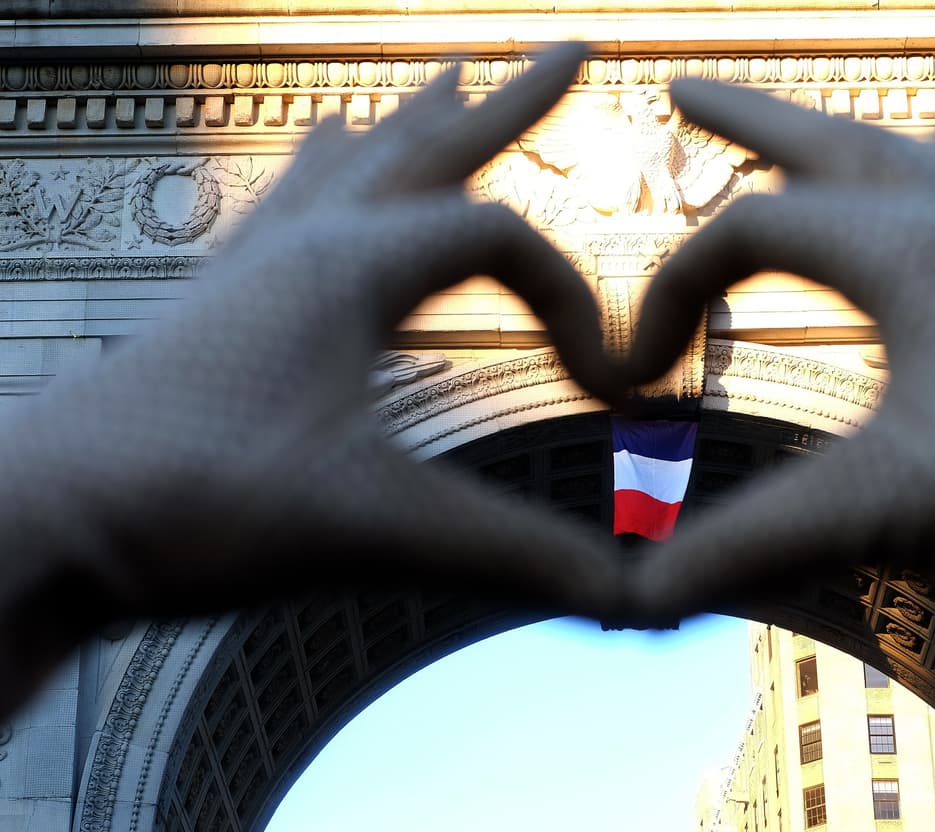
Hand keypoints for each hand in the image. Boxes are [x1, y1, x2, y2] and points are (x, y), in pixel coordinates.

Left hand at [0, 43, 625, 714]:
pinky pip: (286, 207)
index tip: (605, 392)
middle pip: (428, 152)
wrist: (43, 521)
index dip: (575, 304)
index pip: (503, 241)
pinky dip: (323, 172)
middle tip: (566, 50)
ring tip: (443, 83)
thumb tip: (628, 597)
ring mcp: (253, 269)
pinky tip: (314, 155)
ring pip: (354, 167)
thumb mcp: (376, 526)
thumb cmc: (193, 504)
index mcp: (351, 265)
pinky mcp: (219, 307)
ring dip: (416, 128)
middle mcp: (303, 245)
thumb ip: (511, 553)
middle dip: (508, 105)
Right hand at [625, 79, 934, 700]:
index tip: (641, 379)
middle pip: (834, 145)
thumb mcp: (879, 508)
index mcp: (912, 251)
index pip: (752, 232)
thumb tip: (637, 599)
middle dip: (750, 121)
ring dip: (848, 142)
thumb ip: (748, 543)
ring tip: (817, 129)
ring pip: (918, 160)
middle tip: (686, 92)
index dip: (676, 292)